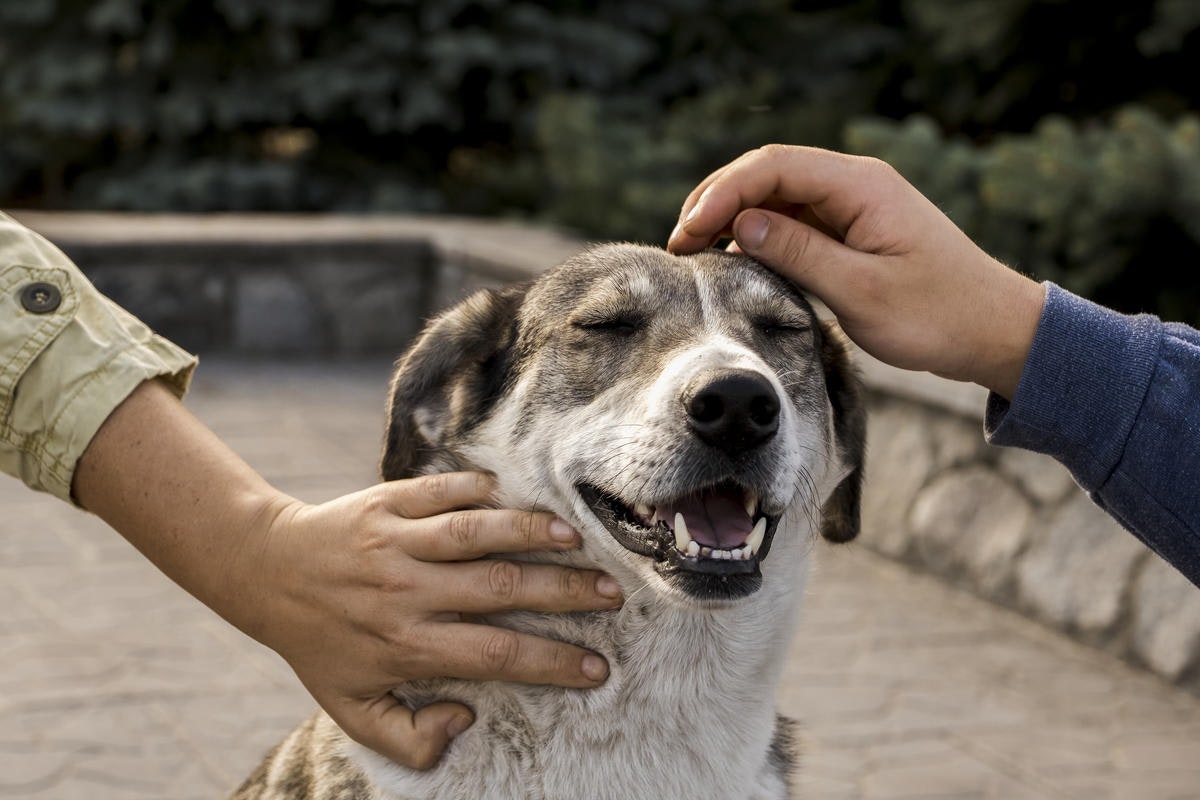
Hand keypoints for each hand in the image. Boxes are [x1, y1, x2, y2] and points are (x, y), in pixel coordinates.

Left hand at [250, 472, 621, 768]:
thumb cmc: (320, 644)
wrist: (267, 572)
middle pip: (497, 589)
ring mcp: (395, 542)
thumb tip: (466, 720)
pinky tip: (519, 495)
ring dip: (529, 532)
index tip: (596, 668)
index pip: (494, 656)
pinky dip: (481, 489)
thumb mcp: (352, 709)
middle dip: (562, 592)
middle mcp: (404, 593)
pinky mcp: (386, 501)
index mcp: (405, 645)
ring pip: (474, 534)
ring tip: (577, 537)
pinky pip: (442, 491)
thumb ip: (407, 738)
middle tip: (611, 594)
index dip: (550, 663)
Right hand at [667, 144, 1045, 398]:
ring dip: (734, 220)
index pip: (773, 166)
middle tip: (681, 243)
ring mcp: (852, 206)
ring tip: (697, 255)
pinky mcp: (851, 231)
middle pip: (768, 173)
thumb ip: (799, 254)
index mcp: (861, 186)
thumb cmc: (938, 315)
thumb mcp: (862, 292)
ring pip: (775, 197)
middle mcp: (854, 185)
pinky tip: (735, 264)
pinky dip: (758, 238)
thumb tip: (741, 226)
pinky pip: (793, 222)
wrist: (993, 331)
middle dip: (718, 202)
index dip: (722, 193)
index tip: (689, 232)